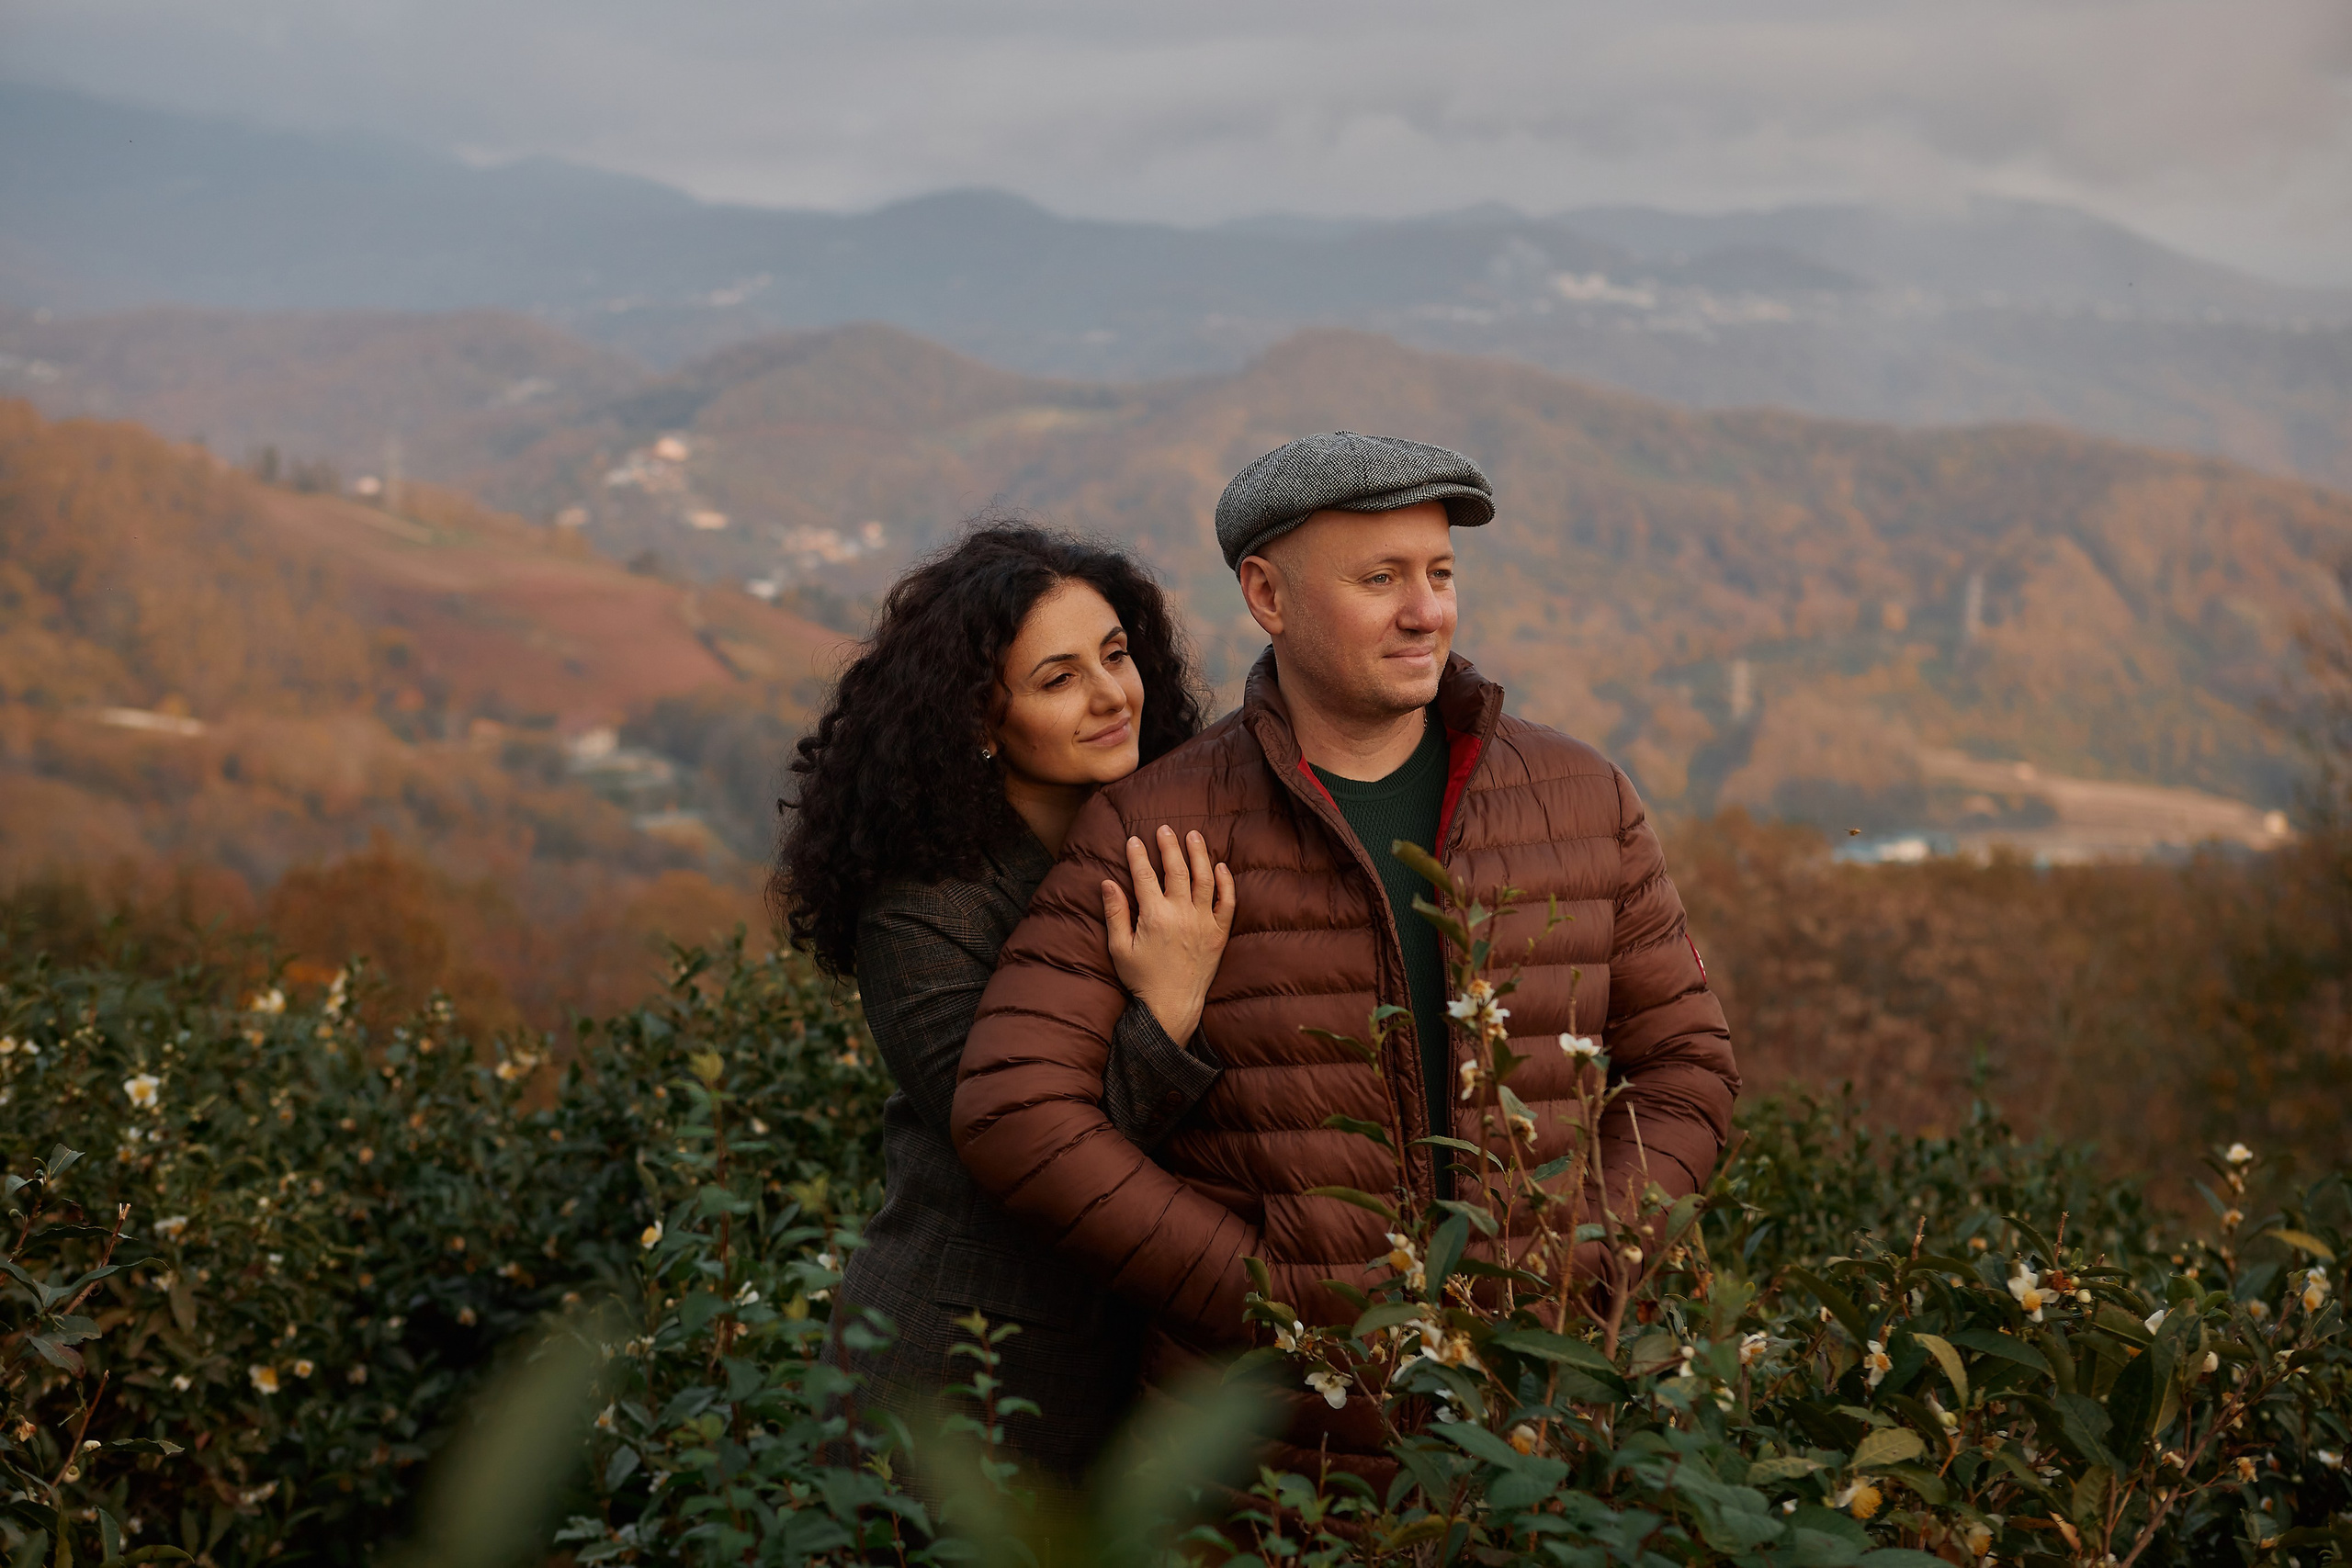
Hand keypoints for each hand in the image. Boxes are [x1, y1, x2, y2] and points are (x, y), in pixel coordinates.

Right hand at [1102, 825, 1235, 1044]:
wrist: (1172, 1007)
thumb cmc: (1142, 979)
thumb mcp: (1119, 948)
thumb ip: (1115, 913)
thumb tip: (1108, 883)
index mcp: (1154, 917)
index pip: (1144, 876)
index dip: (1138, 855)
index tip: (1133, 840)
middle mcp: (1181, 915)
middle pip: (1176, 870)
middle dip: (1169, 846)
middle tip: (1164, 829)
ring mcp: (1203, 923)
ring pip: (1204, 879)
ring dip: (1198, 854)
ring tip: (1193, 836)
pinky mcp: (1219, 934)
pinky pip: (1228, 902)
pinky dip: (1226, 882)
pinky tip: (1220, 866)